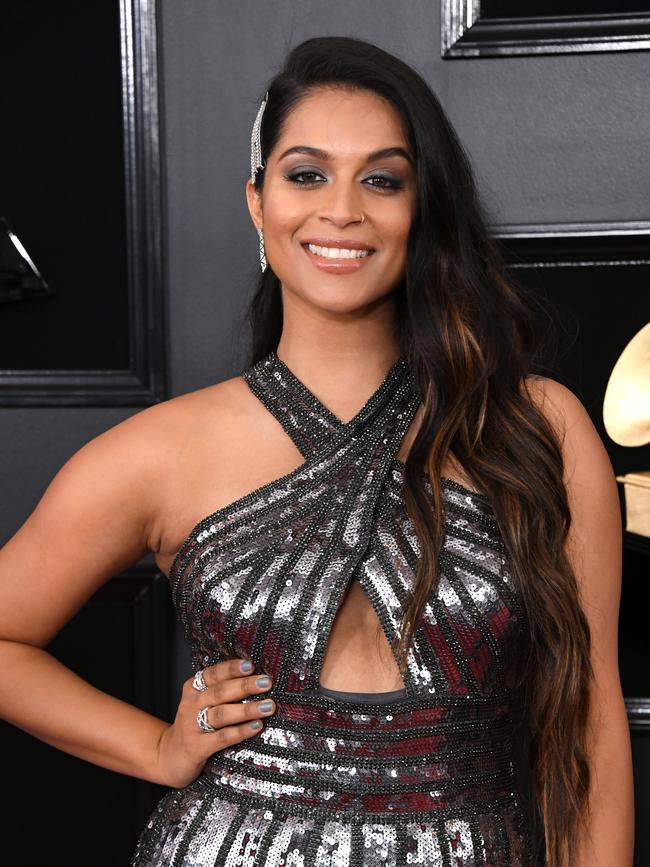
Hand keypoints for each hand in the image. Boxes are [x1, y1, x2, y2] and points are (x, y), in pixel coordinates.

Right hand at [155, 657, 274, 787]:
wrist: (169, 756)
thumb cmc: (194, 724)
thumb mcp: (201, 702)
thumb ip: (221, 690)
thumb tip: (255, 678)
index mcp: (194, 688)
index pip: (214, 673)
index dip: (232, 669)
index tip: (250, 665)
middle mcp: (192, 704)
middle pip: (220, 692)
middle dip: (245, 686)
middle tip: (266, 683)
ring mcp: (193, 726)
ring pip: (222, 714)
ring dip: (247, 709)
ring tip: (268, 706)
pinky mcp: (197, 747)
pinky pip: (221, 738)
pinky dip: (240, 731)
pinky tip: (256, 726)